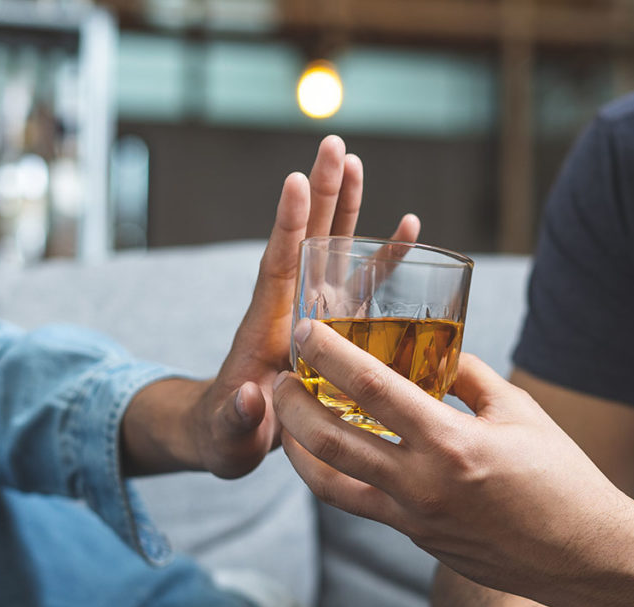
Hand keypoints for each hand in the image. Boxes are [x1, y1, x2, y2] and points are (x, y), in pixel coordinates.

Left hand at [123, 135, 420, 477]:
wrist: (230, 436)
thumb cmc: (225, 436)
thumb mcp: (227, 436)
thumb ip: (237, 419)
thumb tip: (250, 399)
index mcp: (266, 327)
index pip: (278, 265)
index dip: (289, 225)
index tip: (296, 180)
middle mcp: (292, 309)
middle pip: (309, 240)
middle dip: (322, 194)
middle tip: (334, 144)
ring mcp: (315, 314)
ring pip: (336, 251)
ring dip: (348, 208)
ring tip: (357, 162)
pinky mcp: (336, 327)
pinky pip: (364, 285)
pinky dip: (386, 256)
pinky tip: (408, 226)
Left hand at [272, 316, 633, 606]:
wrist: (582, 557)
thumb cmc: (561, 477)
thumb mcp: (520, 410)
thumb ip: (468, 376)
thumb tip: (434, 350)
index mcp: (452, 443)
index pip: (372, 389)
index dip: (329, 354)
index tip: (303, 329)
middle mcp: (422, 485)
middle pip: (329, 441)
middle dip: (292, 404)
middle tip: (281, 375)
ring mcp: (413, 519)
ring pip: (329, 483)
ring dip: (297, 447)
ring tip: (288, 418)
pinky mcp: (414, 538)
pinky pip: (358, 504)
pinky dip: (335, 473)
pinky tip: (332, 451)